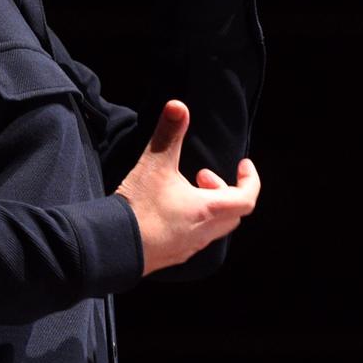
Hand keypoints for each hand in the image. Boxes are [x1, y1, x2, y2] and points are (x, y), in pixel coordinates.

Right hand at [115, 99, 260, 274]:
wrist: (111, 247)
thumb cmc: (138, 206)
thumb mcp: (154, 165)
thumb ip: (168, 134)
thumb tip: (177, 105)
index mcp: (208, 211)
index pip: (247, 198)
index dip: (251, 180)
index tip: (244, 165)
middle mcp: (204, 233)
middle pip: (233, 213)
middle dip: (224, 191)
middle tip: (202, 175)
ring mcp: (189, 248)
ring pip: (214, 227)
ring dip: (208, 206)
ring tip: (184, 190)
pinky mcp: (173, 256)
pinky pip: (195, 238)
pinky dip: (194, 221)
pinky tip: (170, 211)